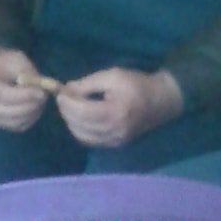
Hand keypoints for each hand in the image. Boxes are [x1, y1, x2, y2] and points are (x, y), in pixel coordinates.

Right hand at [0, 47, 51, 130]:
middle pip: (8, 112)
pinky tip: (33, 107)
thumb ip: (28, 73)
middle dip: (30, 106)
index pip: (4, 95)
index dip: (24, 96)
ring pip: (14, 121)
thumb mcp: (17, 60)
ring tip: (39, 100)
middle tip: (43, 97)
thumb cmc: (4, 63)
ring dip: (31, 113)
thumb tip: (40, 89)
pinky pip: (17, 126)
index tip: (41, 92)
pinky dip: (29, 119)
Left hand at [56, 68, 183, 147]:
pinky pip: (90, 141)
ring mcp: (115, 140)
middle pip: (80, 126)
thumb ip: (88, 83)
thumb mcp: (112, 76)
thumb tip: (67, 89)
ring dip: (71, 122)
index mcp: (115, 112)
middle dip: (66, 112)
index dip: (67, 103)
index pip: (82, 112)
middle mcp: (115, 131)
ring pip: (82, 136)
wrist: (160, 100)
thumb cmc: (137, 84)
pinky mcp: (115, 144)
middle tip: (63, 98)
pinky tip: (79, 118)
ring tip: (70, 107)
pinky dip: (80, 130)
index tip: (60, 92)